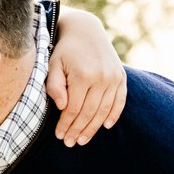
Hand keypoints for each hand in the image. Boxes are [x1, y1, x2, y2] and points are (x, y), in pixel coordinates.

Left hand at [46, 7, 127, 145]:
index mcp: (83, 75)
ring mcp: (114, 78)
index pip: (73, 109)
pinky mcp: (121, 77)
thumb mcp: (53, 65)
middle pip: (89, 113)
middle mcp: (101, 78)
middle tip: (70, 143)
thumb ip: (54, 86)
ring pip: (104, 110)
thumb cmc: (64, 51)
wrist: (85, 31)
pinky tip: (105, 127)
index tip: (59, 135)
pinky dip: (114, 115)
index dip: (65, 125)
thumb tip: (62, 107)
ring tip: (83, 139)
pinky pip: (120, 101)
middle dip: (78, 130)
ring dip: (93, 128)